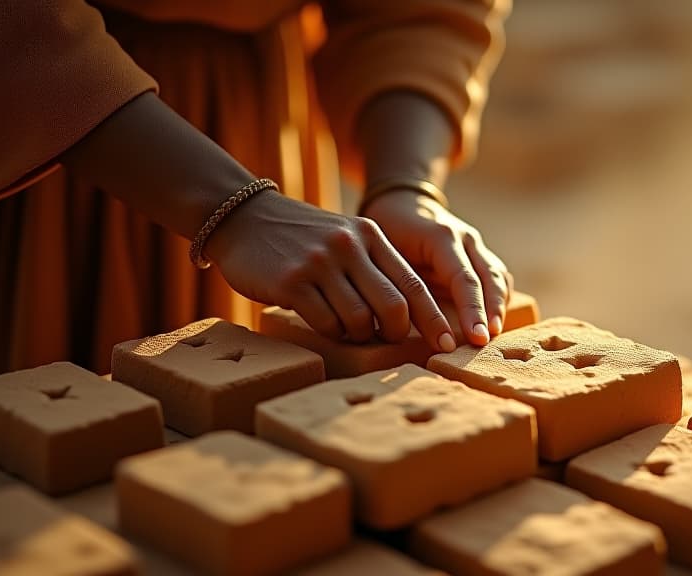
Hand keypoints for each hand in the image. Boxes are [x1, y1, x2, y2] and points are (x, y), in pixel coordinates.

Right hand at [205, 189, 456, 351]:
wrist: (243, 217)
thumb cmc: (302, 238)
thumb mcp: (346, 237)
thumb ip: (376, 267)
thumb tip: (410, 317)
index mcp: (371, 235)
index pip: (414, 284)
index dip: (435, 319)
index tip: (448, 345)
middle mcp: (350, 246)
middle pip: (394, 307)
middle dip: (396, 334)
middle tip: (387, 340)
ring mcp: (321, 263)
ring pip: (360, 320)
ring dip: (357, 335)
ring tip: (344, 326)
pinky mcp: (292, 282)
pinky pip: (326, 323)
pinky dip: (331, 331)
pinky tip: (322, 322)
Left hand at [362, 189, 513, 346]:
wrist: (402, 204)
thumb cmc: (388, 233)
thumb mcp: (387, 254)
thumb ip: (400, 283)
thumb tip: (404, 325)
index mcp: (442, 237)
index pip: (464, 279)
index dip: (471, 310)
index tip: (475, 338)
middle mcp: (466, 239)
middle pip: (488, 278)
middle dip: (491, 312)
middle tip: (486, 341)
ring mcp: (476, 245)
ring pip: (498, 277)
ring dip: (499, 307)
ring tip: (493, 335)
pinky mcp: (480, 254)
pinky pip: (497, 277)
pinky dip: (499, 299)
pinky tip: (493, 321)